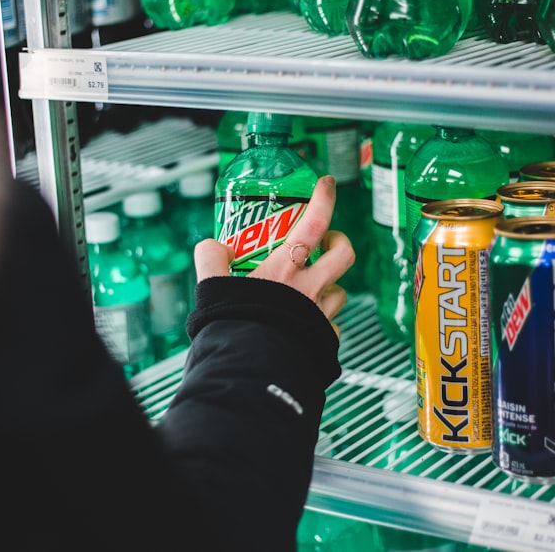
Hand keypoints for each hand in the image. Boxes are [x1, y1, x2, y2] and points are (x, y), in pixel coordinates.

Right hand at [193, 175, 354, 326]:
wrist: (251, 370)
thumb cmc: (235, 327)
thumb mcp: (212, 286)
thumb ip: (211, 259)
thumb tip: (212, 246)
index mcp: (285, 268)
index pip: (314, 221)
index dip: (324, 198)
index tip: (327, 184)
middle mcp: (309, 288)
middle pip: (344, 253)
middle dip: (340, 241)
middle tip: (327, 240)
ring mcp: (320, 316)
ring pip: (340, 292)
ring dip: (331, 285)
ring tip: (315, 286)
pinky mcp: (323, 342)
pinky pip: (331, 328)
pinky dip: (324, 323)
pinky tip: (308, 325)